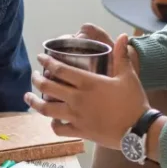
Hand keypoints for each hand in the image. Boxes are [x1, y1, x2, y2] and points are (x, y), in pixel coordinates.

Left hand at [25, 34, 148, 148]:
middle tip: (34, 75)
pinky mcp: (79, 131)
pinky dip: (52, 124)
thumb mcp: (128, 76)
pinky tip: (51, 120)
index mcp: (88, 83)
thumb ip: (122, 56)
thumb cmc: (134, 101)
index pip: (60, 69)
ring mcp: (76, 116)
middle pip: (48, 87)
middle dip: (36, 80)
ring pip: (47, 109)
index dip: (47, 62)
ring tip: (28, 97)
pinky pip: (59, 128)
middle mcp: (77, 99)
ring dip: (34, 102)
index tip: (40, 57)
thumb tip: (122, 36)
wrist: (138, 130)